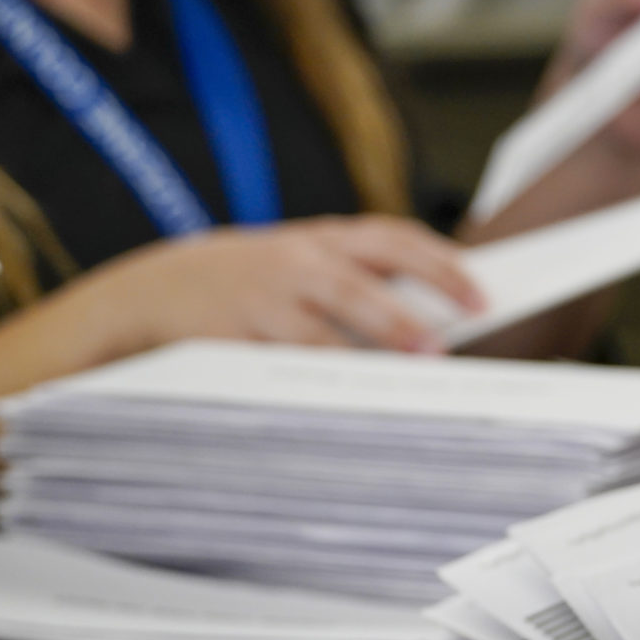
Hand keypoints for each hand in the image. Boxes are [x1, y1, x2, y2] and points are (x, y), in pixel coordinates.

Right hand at [73, 216, 481, 357]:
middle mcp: (295, 262)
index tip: (481, 296)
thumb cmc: (262, 282)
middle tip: (444, 345)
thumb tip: (447, 318)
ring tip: (403, 373)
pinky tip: (347, 400)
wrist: (157, 288)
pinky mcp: (229, 337)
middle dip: (403, 314)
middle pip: (360, 283)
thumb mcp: (309, 263)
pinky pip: (278, 365)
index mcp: (325, 239)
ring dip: (363, 353)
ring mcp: (262, 300)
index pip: (394, 240)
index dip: (441, 266)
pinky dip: (314, 382)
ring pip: (320, 329)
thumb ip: (367, 279)